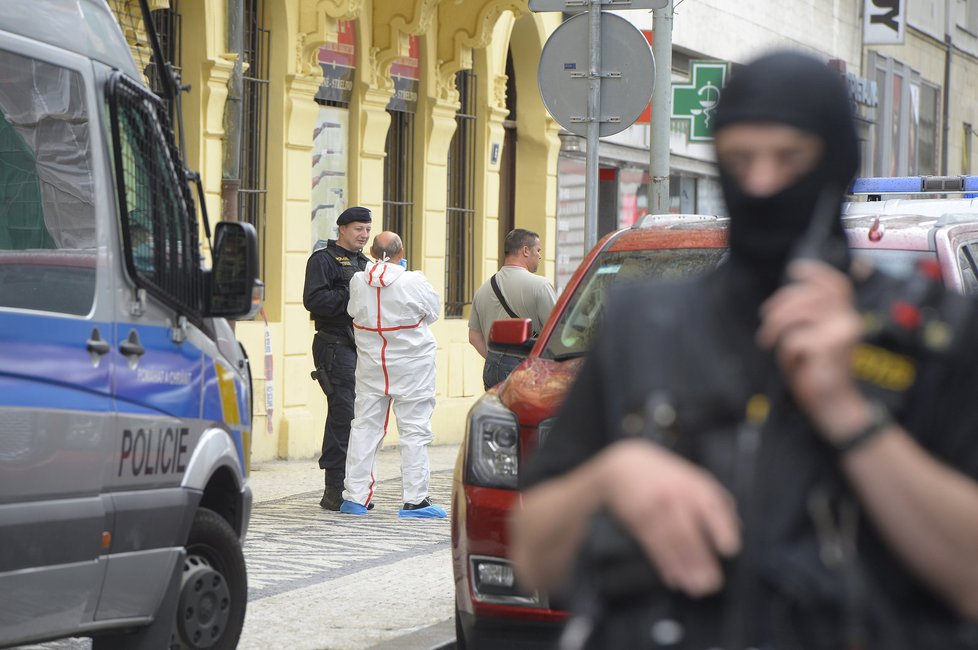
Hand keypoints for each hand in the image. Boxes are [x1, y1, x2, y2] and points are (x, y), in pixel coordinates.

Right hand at [599, 439, 740, 596]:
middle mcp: (674, 497)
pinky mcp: (637, 522)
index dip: (722, 528)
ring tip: (697, 588)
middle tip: (713, 583)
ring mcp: (653, 509)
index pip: (711, 507)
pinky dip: (664, 565)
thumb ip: (717, 500)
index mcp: (693, 485)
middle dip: (701, 559)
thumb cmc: (665, 475)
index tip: (729, 549)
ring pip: (671, 544)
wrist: (622, 466)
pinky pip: (653, 546)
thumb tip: (738, 527)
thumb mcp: (693, 477)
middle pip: (688, 532)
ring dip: (684, 568)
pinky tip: (675, 579)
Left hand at [756, 260, 870, 438]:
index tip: (794, 270)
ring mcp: (840, 333)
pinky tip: (792, 366)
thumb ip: (808, 318)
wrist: (834, 406)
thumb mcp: (814, 339)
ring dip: (775, 326)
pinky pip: (793, 340)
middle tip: (765, 321)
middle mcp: (848, 321)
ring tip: (768, 341)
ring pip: (797, 313)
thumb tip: (784, 300)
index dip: (815, 272)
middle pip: (807, 296)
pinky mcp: (828, 348)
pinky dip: (785, 353)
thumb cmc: (819, 373)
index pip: (836, 284)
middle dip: (779, 305)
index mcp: (847, 317)